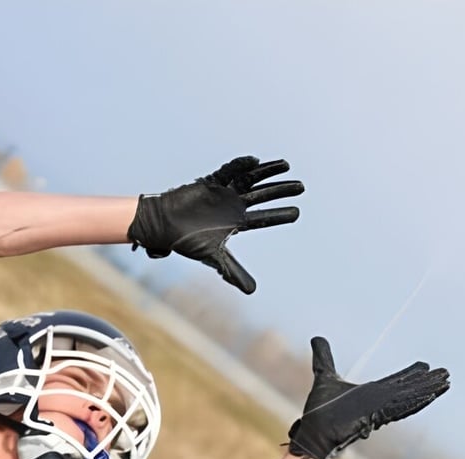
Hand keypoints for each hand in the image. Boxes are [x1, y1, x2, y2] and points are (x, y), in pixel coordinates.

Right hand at [128, 156, 303, 293]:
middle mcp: (233, 205)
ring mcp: (223, 192)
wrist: (162, 226)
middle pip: (262, 195)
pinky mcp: (211, 182)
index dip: (280, 215)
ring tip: (287, 166)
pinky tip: (255, 161)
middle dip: (281, 190)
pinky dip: (240, 166)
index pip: (263, 217)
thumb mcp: (214, 258)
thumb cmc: (186, 241)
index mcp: (236, 222)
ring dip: (268, 172)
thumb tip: (252, 291)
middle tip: (301, 187)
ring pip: (250, 179)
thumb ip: (233, 272)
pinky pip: (228, 171)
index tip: (297, 212)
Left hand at [288, 337, 450, 458]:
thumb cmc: (320, 410)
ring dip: (428, 390)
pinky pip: (400, 408)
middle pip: (408, 389)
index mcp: (371, 394)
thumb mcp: (324, 376)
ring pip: (409, 397)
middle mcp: (378, 402)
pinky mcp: (377, 416)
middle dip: (427, 382)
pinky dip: (416, 401)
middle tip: (446, 375)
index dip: (411, 374)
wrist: (314, 430)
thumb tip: (317, 339)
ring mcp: (379, 409)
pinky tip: (430, 395)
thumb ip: (323, 358)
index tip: (425, 366)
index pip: (396, 382)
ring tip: (445, 382)